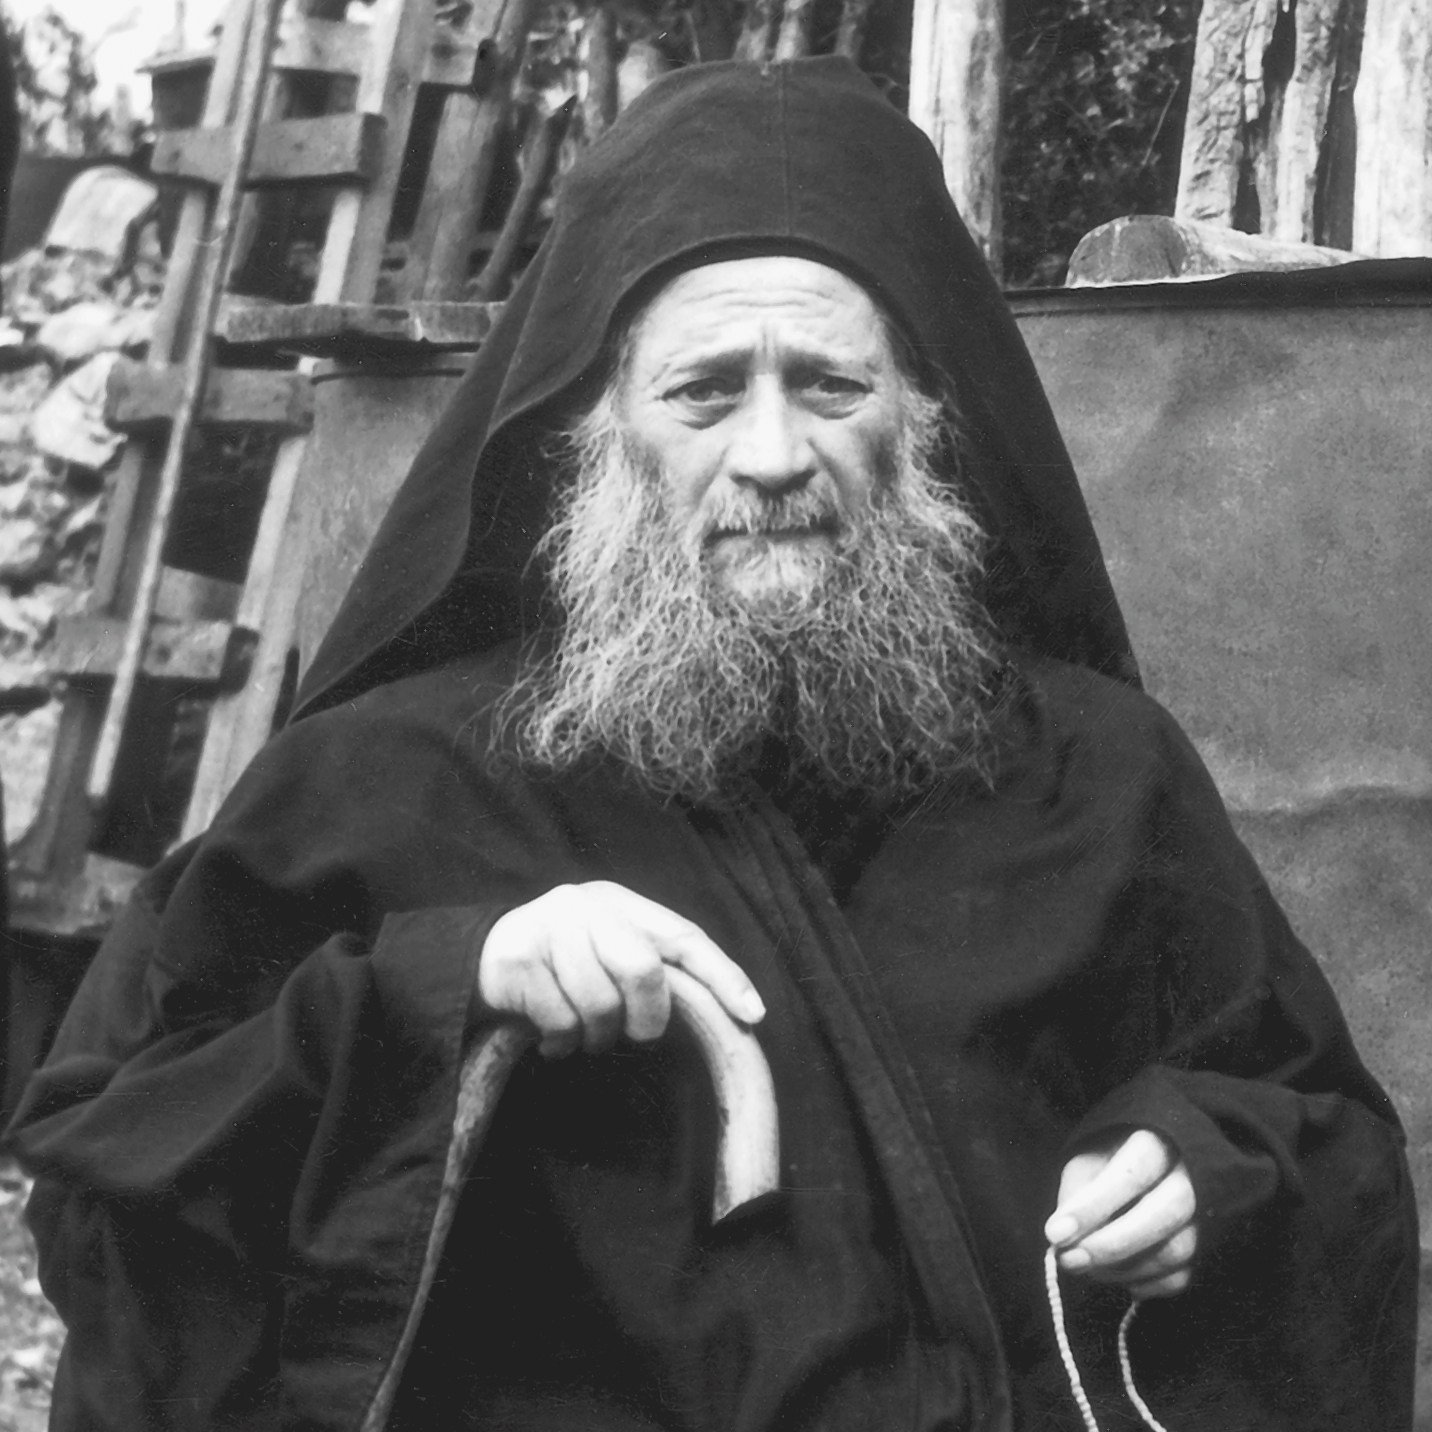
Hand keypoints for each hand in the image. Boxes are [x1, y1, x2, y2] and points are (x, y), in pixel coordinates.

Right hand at [478, 881, 765, 1056]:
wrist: (479, 956)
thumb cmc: (560, 962)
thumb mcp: (607, 948)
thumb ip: (652, 964)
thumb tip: (713, 1011)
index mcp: (621, 903)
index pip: (685, 937)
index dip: (722, 975)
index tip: (752, 1013)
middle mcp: (587, 906)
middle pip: (643, 969)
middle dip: (646, 1018)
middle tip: (634, 1035)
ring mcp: (550, 928)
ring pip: (600, 1004)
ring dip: (596, 1036)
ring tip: (582, 1034)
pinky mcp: (518, 959)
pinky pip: (560, 1022)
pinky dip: (561, 1043)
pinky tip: (550, 1038)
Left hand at [1043, 1129, 1197, 1298]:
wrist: (1150, 1163)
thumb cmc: (1111, 1159)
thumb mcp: (1087, 1160)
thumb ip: (1075, 1193)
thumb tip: (1064, 1237)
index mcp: (1158, 1143)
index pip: (1131, 1174)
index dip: (1093, 1207)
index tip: (1055, 1234)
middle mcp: (1191, 1176)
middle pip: (1164, 1214)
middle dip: (1112, 1245)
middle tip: (1071, 1260)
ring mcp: (1205, 1214)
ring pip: (1176, 1251)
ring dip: (1126, 1269)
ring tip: (1088, 1268)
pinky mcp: (1207, 1246)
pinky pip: (1182, 1276)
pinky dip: (1147, 1285)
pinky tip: (1121, 1279)